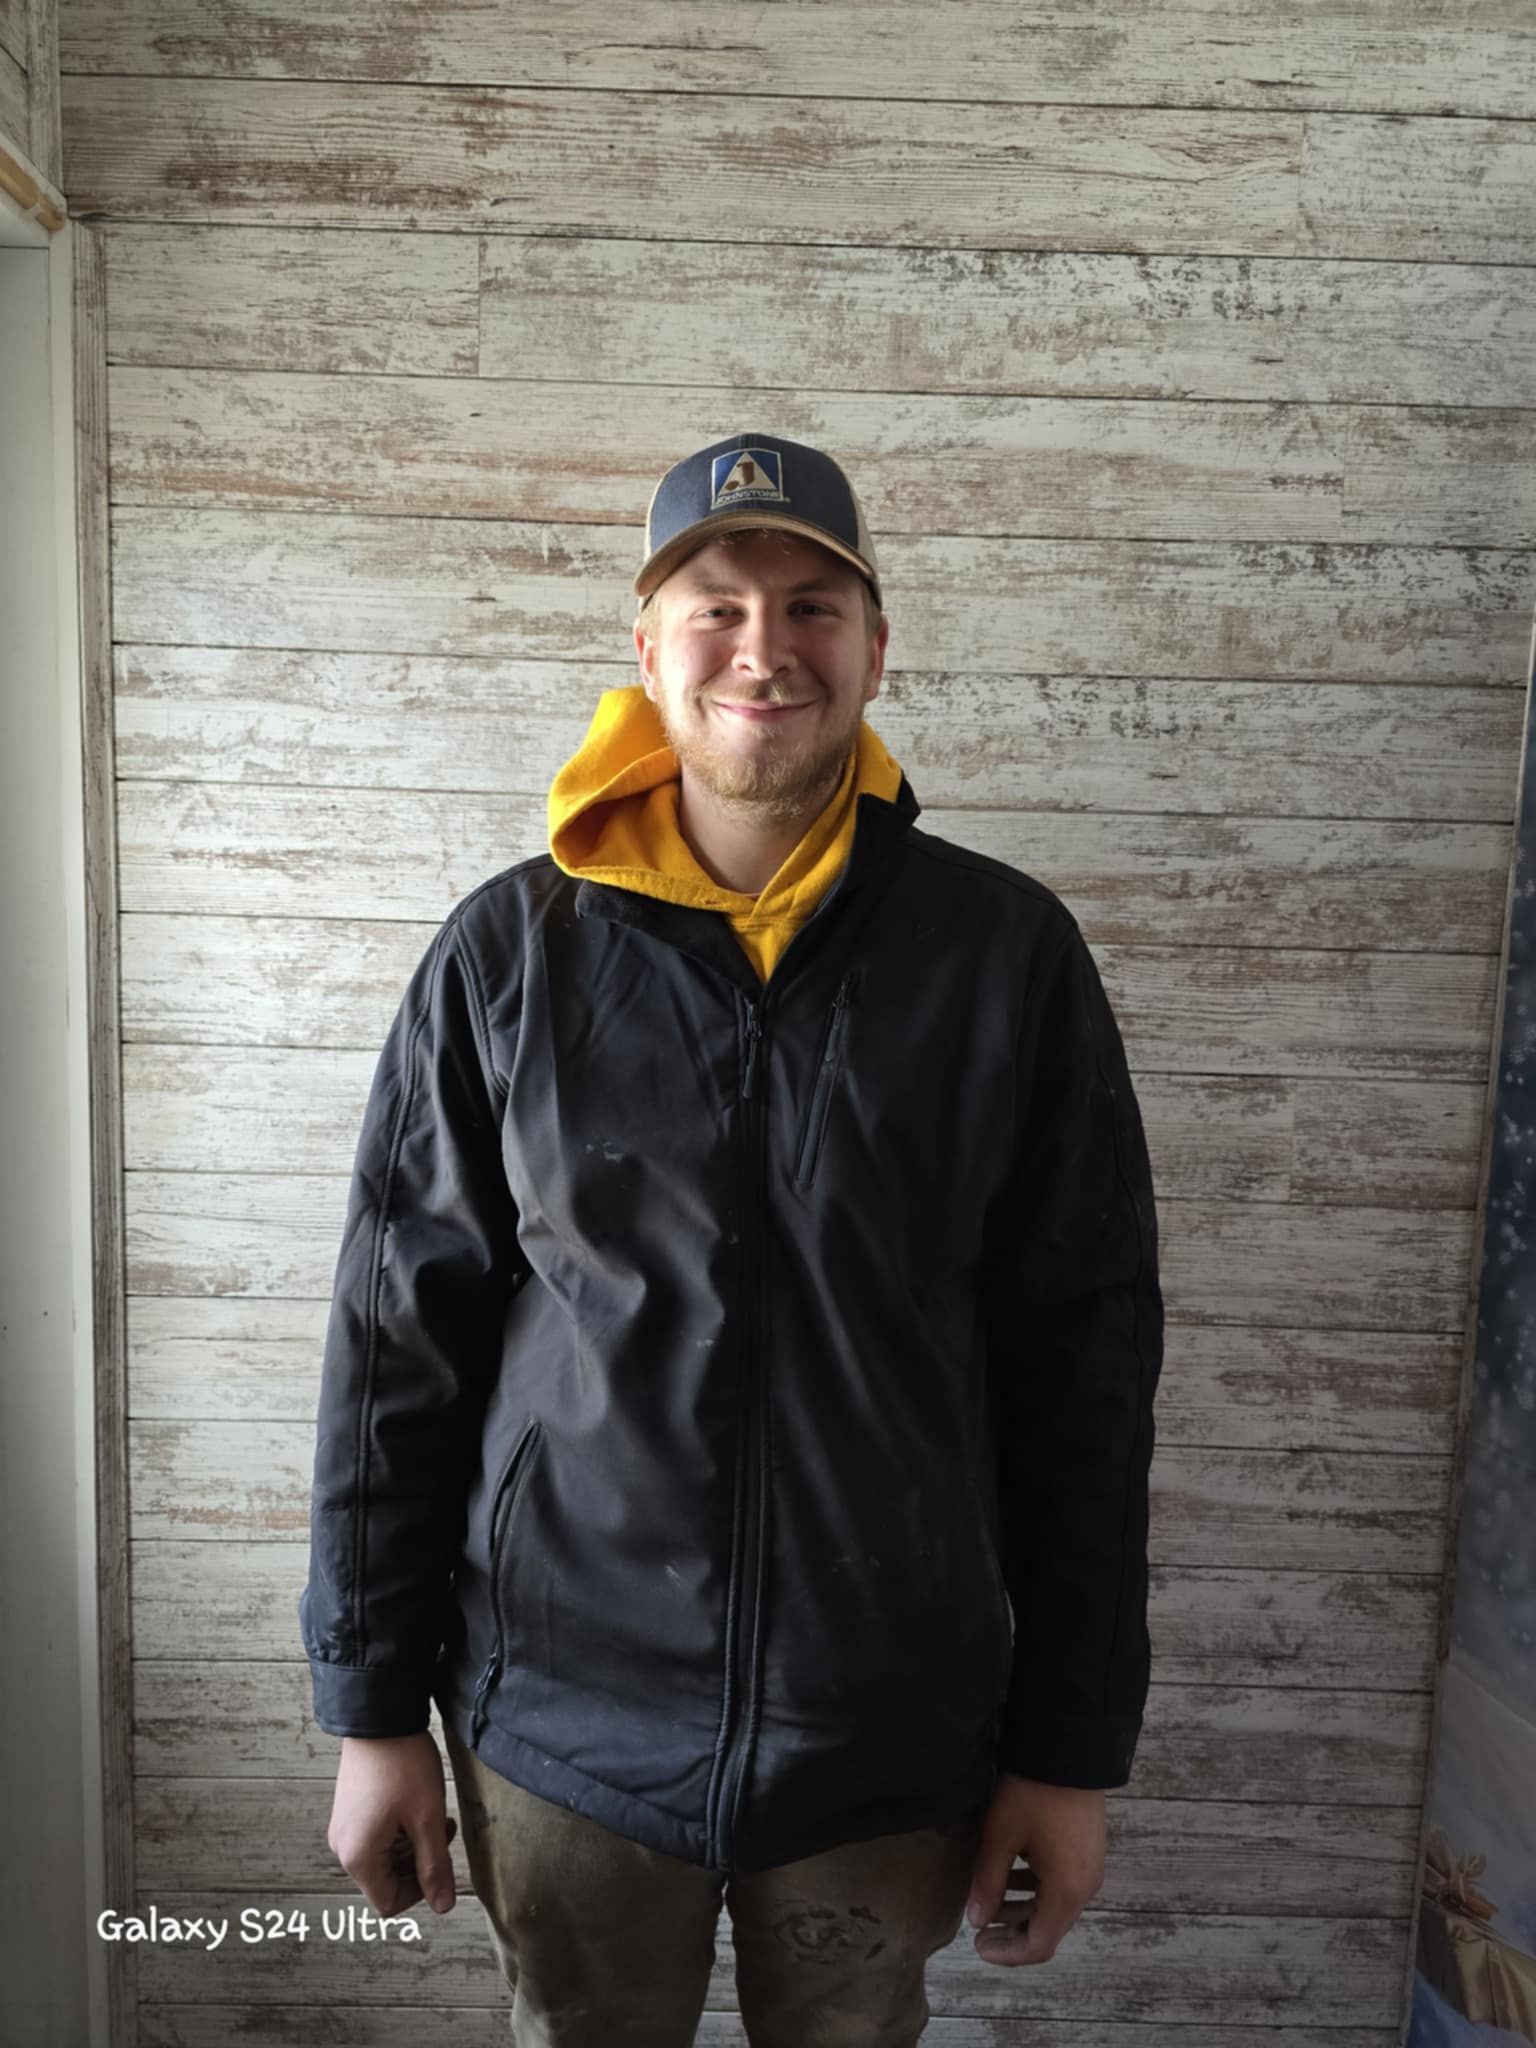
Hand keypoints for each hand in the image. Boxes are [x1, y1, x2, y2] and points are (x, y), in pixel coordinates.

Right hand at [327, 1732, 458, 1916]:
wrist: (379, 1716)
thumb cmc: (403, 1766)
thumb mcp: (427, 1819)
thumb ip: (435, 1867)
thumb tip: (443, 1907)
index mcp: (358, 1857)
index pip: (388, 1903)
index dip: (420, 1891)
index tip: (440, 1860)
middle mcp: (343, 1847)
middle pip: (386, 1880)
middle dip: (419, 1863)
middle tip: (443, 1831)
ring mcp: (343, 1827)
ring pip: (384, 1858)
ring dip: (412, 1844)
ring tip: (434, 1813)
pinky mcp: (349, 1810)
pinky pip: (375, 1837)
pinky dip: (399, 1830)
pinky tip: (415, 1805)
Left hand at [964, 1772, 1105, 1966]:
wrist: (1067, 1749)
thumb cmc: (1032, 1794)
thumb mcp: (1001, 1837)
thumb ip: (988, 1882)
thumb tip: (977, 1920)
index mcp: (1067, 1892)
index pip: (1039, 1945)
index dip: (1007, 1953)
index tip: (978, 1945)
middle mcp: (1085, 1887)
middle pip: (1049, 1929)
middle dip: (1012, 1933)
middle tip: (979, 1929)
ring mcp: (1089, 1868)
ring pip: (1054, 1906)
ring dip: (1022, 1910)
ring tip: (988, 1901)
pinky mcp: (1087, 1850)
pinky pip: (1061, 1884)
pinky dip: (1035, 1889)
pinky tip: (1010, 1873)